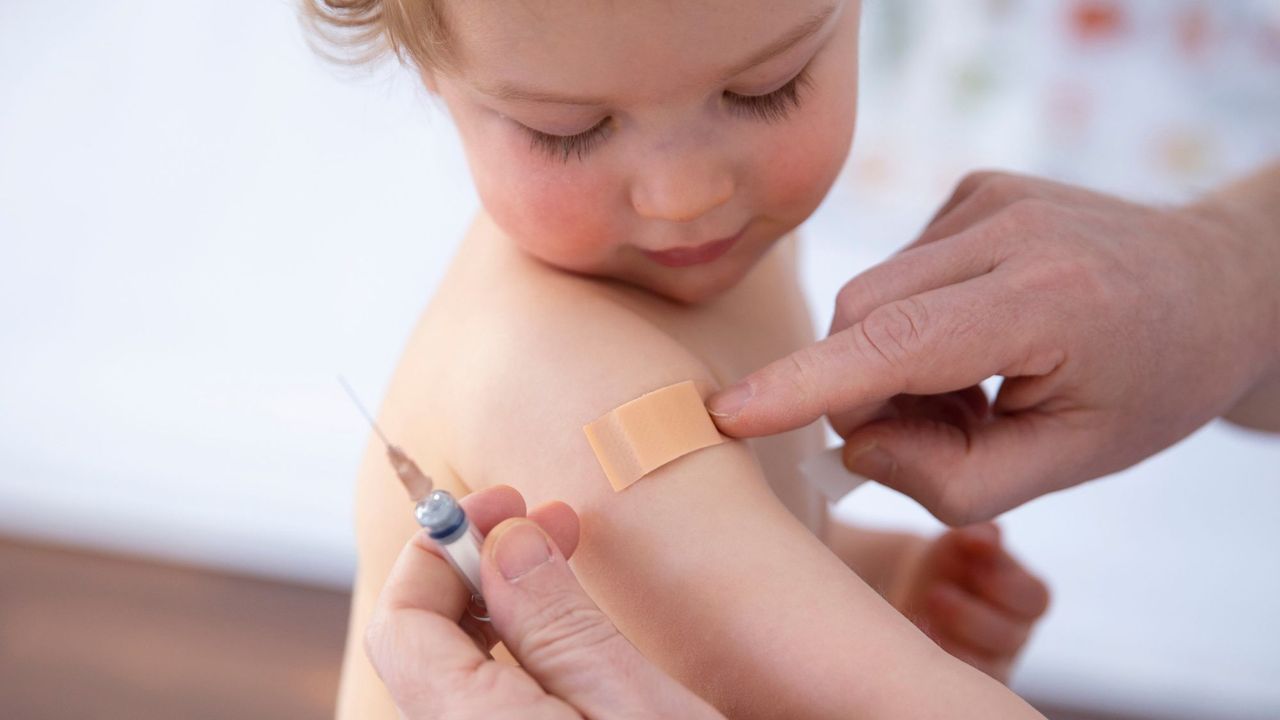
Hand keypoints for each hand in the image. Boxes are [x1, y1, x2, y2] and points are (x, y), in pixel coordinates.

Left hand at [364, 485, 723, 719]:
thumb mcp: (638, 710)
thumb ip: (558, 626)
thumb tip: (502, 541)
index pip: (403, 625)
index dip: (439, 549)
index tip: (501, 505)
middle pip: (422, 646)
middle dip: (473, 568)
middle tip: (542, 521)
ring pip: (456, 674)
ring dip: (498, 606)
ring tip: (560, 564)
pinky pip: (488, 705)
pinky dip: (516, 654)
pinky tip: (564, 633)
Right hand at [709, 169, 1279, 523]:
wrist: (1215, 285)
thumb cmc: (1149, 385)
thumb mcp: (1072, 463)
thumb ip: (956, 479)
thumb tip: (854, 443)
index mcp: (1050, 301)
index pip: (899, 341)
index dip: (808, 384)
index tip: (731, 414)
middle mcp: (1010, 228)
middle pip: (864, 316)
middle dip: (864, 389)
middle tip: (935, 433)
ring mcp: (987, 197)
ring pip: (872, 295)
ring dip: (891, 359)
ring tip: (972, 386)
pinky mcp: (973, 190)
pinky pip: (897, 273)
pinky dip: (910, 323)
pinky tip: (973, 340)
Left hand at [889, 523, 1048, 682]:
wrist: (919, 586)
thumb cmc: (951, 560)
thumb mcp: (964, 540)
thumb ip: (979, 535)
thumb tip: (990, 535)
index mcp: (1028, 597)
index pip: (1034, 598)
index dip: (1003, 584)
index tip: (970, 567)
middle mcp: (1016, 633)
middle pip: (1008, 637)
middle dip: (969, 616)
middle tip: (934, 594)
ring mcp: (994, 661)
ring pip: (985, 667)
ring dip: (950, 642)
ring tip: (921, 616)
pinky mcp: (968, 679)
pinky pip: (959, 683)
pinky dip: (935, 663)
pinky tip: (914, 638)